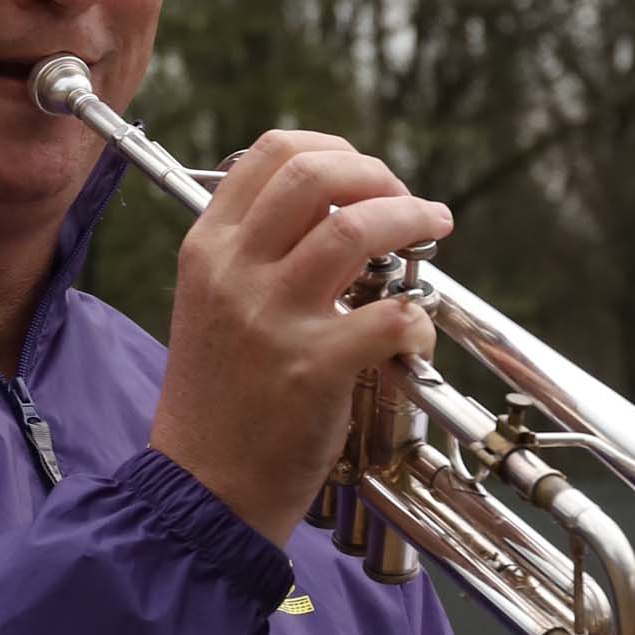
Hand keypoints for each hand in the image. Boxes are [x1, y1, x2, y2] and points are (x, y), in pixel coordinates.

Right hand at [150, 128, 450, 547]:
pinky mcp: (312, 367)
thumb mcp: (210, 302)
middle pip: (314, 174)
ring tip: (432, 228)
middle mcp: (234, 271)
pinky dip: (415, 315)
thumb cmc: (217, 397)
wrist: (203, 484)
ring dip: (410, 218)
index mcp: (207, 247)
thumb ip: (256, 251)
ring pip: (356, 229)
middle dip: (378, 174)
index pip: (272, 153)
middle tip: (407, 199)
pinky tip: (413, 327)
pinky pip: (388, 315)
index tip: (365, 174)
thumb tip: (338, 209)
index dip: (335, 149)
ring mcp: (271, 317)